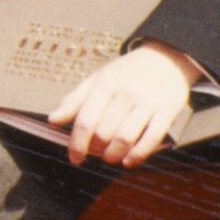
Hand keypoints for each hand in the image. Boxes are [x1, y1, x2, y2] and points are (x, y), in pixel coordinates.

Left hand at [50, 43, 197, 166]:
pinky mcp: (167, 111)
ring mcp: (148, 103)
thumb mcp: (97, 79)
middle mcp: (125, 94)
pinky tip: (128, 161)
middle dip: (96, 149)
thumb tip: (52, 120)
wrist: (166, 58)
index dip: (77, 144)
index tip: (75, 158)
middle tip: (96, 153)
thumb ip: (75, 100)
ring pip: (126, 137)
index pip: (85, 120)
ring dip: (114, 154)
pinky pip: (152, 138)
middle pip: (104, 132)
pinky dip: (138, 154)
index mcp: (105, 85)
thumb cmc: (126, 73)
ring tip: (109, 157)